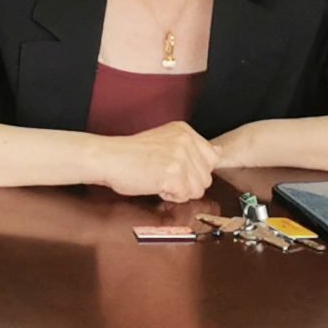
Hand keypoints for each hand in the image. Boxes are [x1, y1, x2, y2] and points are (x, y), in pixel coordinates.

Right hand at [96, 123, 218, 204]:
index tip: (175, 168)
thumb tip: (219, 153)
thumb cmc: (131, 155)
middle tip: (162, 174)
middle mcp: (185, 140)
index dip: (194, 171)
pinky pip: (183, 196)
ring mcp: (180, 156)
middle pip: (206, 177)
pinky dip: (169, 196)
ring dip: (178, 190)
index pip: (211, 159)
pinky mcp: (173, 174)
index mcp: (185, 131)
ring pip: (198, 189)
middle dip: (187, 183)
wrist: (108, 158)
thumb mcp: (166, 142)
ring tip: (158, 178)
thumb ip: (193, 148)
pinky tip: (154, 184)